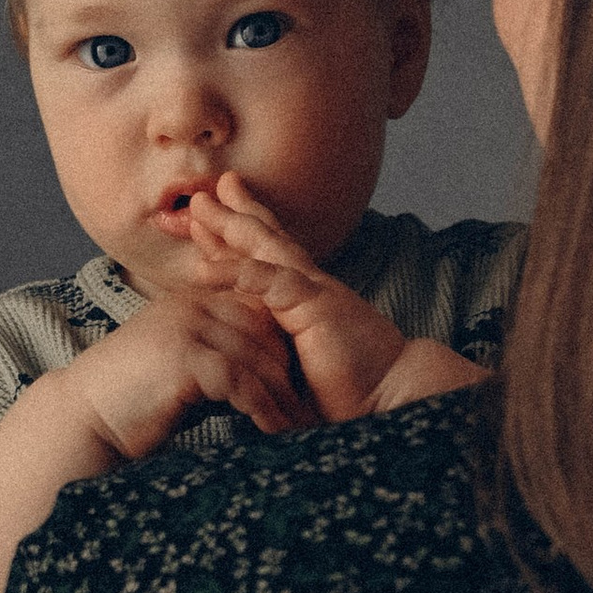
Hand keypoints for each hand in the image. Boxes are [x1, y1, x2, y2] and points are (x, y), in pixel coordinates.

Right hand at [63, 272, 318, 461]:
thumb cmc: (134, 400)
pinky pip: (241, 382)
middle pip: (265, 331)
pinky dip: (262, 408)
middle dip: (290, 372)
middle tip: (310, 405)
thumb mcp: (181, 365)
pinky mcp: (185, 356)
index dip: (283, 348)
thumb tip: (265, 373)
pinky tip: (272, 430)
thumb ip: (217, 356)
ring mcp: (187, 326)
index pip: (257, 313)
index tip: (305, 383)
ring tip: (299, 424)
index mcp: (193, 299)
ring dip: (281, 396)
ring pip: (258, 357)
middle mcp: (192, 303)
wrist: (86, 417)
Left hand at [178, 178, 414, 420]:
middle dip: (232, 216)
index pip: (267, 261)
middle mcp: (309, 288)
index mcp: (305, 302)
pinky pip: (269, 282)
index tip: (206, 226)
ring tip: (199, 207)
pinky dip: (237, 272)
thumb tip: (243, 366)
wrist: (392, 398)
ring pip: (265, 248)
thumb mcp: (299, 369)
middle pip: (265, 240)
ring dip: (231, 225)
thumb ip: (274, 355)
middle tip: (201, 195)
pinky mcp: (314, 306)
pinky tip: (205, 268)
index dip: (237, 241)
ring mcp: (312, 292)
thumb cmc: (352, 394)